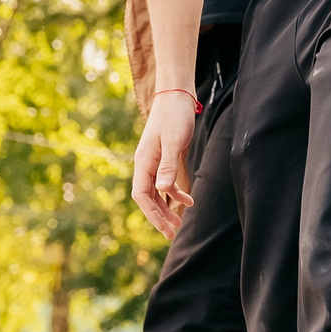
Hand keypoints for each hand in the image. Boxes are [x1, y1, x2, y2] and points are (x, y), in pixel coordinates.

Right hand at [131, 89, 197, 239]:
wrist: (177, 97)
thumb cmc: (174, 117)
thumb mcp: (174, 142)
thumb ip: (168, 166)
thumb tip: (162, 189)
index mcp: (143, 162)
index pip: (141, 195)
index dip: (152, 214)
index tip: (165, 228)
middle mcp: (146, 164)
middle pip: (148, 197)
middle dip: (159, 216)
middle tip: (172, 234)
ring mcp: (154, 162)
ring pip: (157, 192)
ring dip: (167, 207)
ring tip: (179, 223)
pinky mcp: (164, 159)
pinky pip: (166, 182)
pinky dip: (175, 193)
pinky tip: (189, 200)